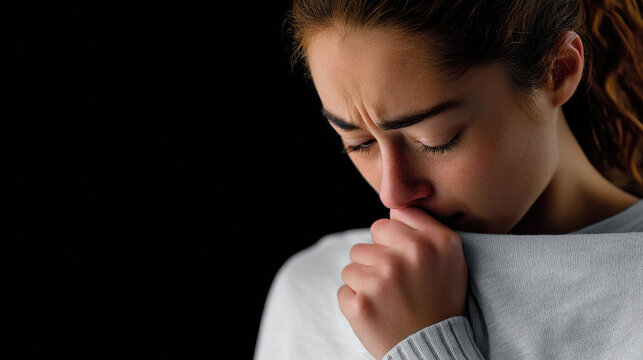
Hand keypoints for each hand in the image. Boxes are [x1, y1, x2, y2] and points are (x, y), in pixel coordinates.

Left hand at [338, 207, 468, 358]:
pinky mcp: (360, 304)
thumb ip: (424, 227)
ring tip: (388, 301)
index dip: (394, 242)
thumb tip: (392, 210)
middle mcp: (411, 256)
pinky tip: (378, 315)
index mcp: (436, 242)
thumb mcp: (450, 258)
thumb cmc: (439, 302)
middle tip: (397, 285)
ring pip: (352, 264)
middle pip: (368, 240)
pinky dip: (356, 303)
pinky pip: (344, 289)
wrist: (434, 353)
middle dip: (377, 259)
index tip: (407, 263)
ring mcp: (383, 279)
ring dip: (364, 281)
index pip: (389, 220)